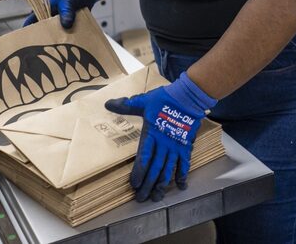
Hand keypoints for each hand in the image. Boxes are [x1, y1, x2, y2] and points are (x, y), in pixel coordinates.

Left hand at [105, 72, 215, 201]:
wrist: (188, 97)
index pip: (144, 157)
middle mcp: (163, 144)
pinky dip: (182, 175)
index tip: (134, 184)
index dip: (139, 172)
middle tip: (141, 198)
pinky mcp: (186, 146)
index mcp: (152, 134)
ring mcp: (176, 147)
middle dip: (148, 185)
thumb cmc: (164, 99)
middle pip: (155, 168)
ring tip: (157, 197)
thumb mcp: (143, 101)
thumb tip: (108, 104)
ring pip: (168, 170)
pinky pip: (184, 164)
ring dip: (163, 185)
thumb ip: (126, 106)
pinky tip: (181, 186)